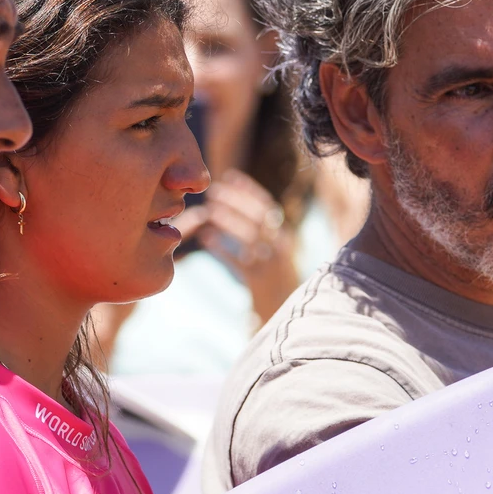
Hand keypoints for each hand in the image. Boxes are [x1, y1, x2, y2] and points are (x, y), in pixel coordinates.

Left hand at [194, 169, 298, 325]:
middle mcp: (282, 249)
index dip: (248, 189)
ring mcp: (272, 266)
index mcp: (286, 237)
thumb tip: (238, 202)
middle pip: (258, 218)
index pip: (268, 206)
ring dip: (227, 221)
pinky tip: (206, 239)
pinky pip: (238, 262)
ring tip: (208, 211)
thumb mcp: (276, 253)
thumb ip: (262, 231)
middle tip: (213, 191)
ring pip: (249, 238)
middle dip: (235, 201)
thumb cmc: (275, 281)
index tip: (229, 176)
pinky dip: (222, 249)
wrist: (287, 317)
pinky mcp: (259, 284)